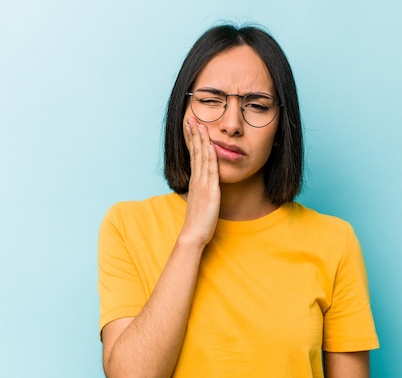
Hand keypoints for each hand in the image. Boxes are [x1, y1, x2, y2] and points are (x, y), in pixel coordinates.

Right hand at [179, 117, 219, 246]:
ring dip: (200, 140)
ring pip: (201, 157)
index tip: (191, 126)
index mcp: (195, 181)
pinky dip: (209, 157)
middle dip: (193, 134)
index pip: (193, 155)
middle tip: (191, 118)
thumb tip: (205, 183)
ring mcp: (202, 184)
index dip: (192, 139)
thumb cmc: (198, 220)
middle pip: (195, 152)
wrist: (193, 234)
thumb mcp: (201, 200)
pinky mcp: (209, 191)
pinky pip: (209, 171)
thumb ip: (203, 190)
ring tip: (198, 124)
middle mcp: (197, 179)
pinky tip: (210, 146)